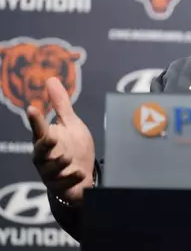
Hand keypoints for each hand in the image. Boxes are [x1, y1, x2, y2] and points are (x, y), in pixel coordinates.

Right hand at [28, 77, 95, 206]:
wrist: (82, 176)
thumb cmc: (73, 147)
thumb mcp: (71, 124)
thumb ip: (61, 105)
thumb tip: (51, 79)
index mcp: (46, 140)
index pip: (39, 128)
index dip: (35, 120)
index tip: (32, 108)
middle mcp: (45, 157)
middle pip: (39, 152)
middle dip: (44, 145)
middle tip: (50, 137)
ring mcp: (51, 173)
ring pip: (50, 169)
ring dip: (59, 163)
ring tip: (68, 158)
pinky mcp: (61, 186)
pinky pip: (63, 184)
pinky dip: (71, 178)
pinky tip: (80, 173)